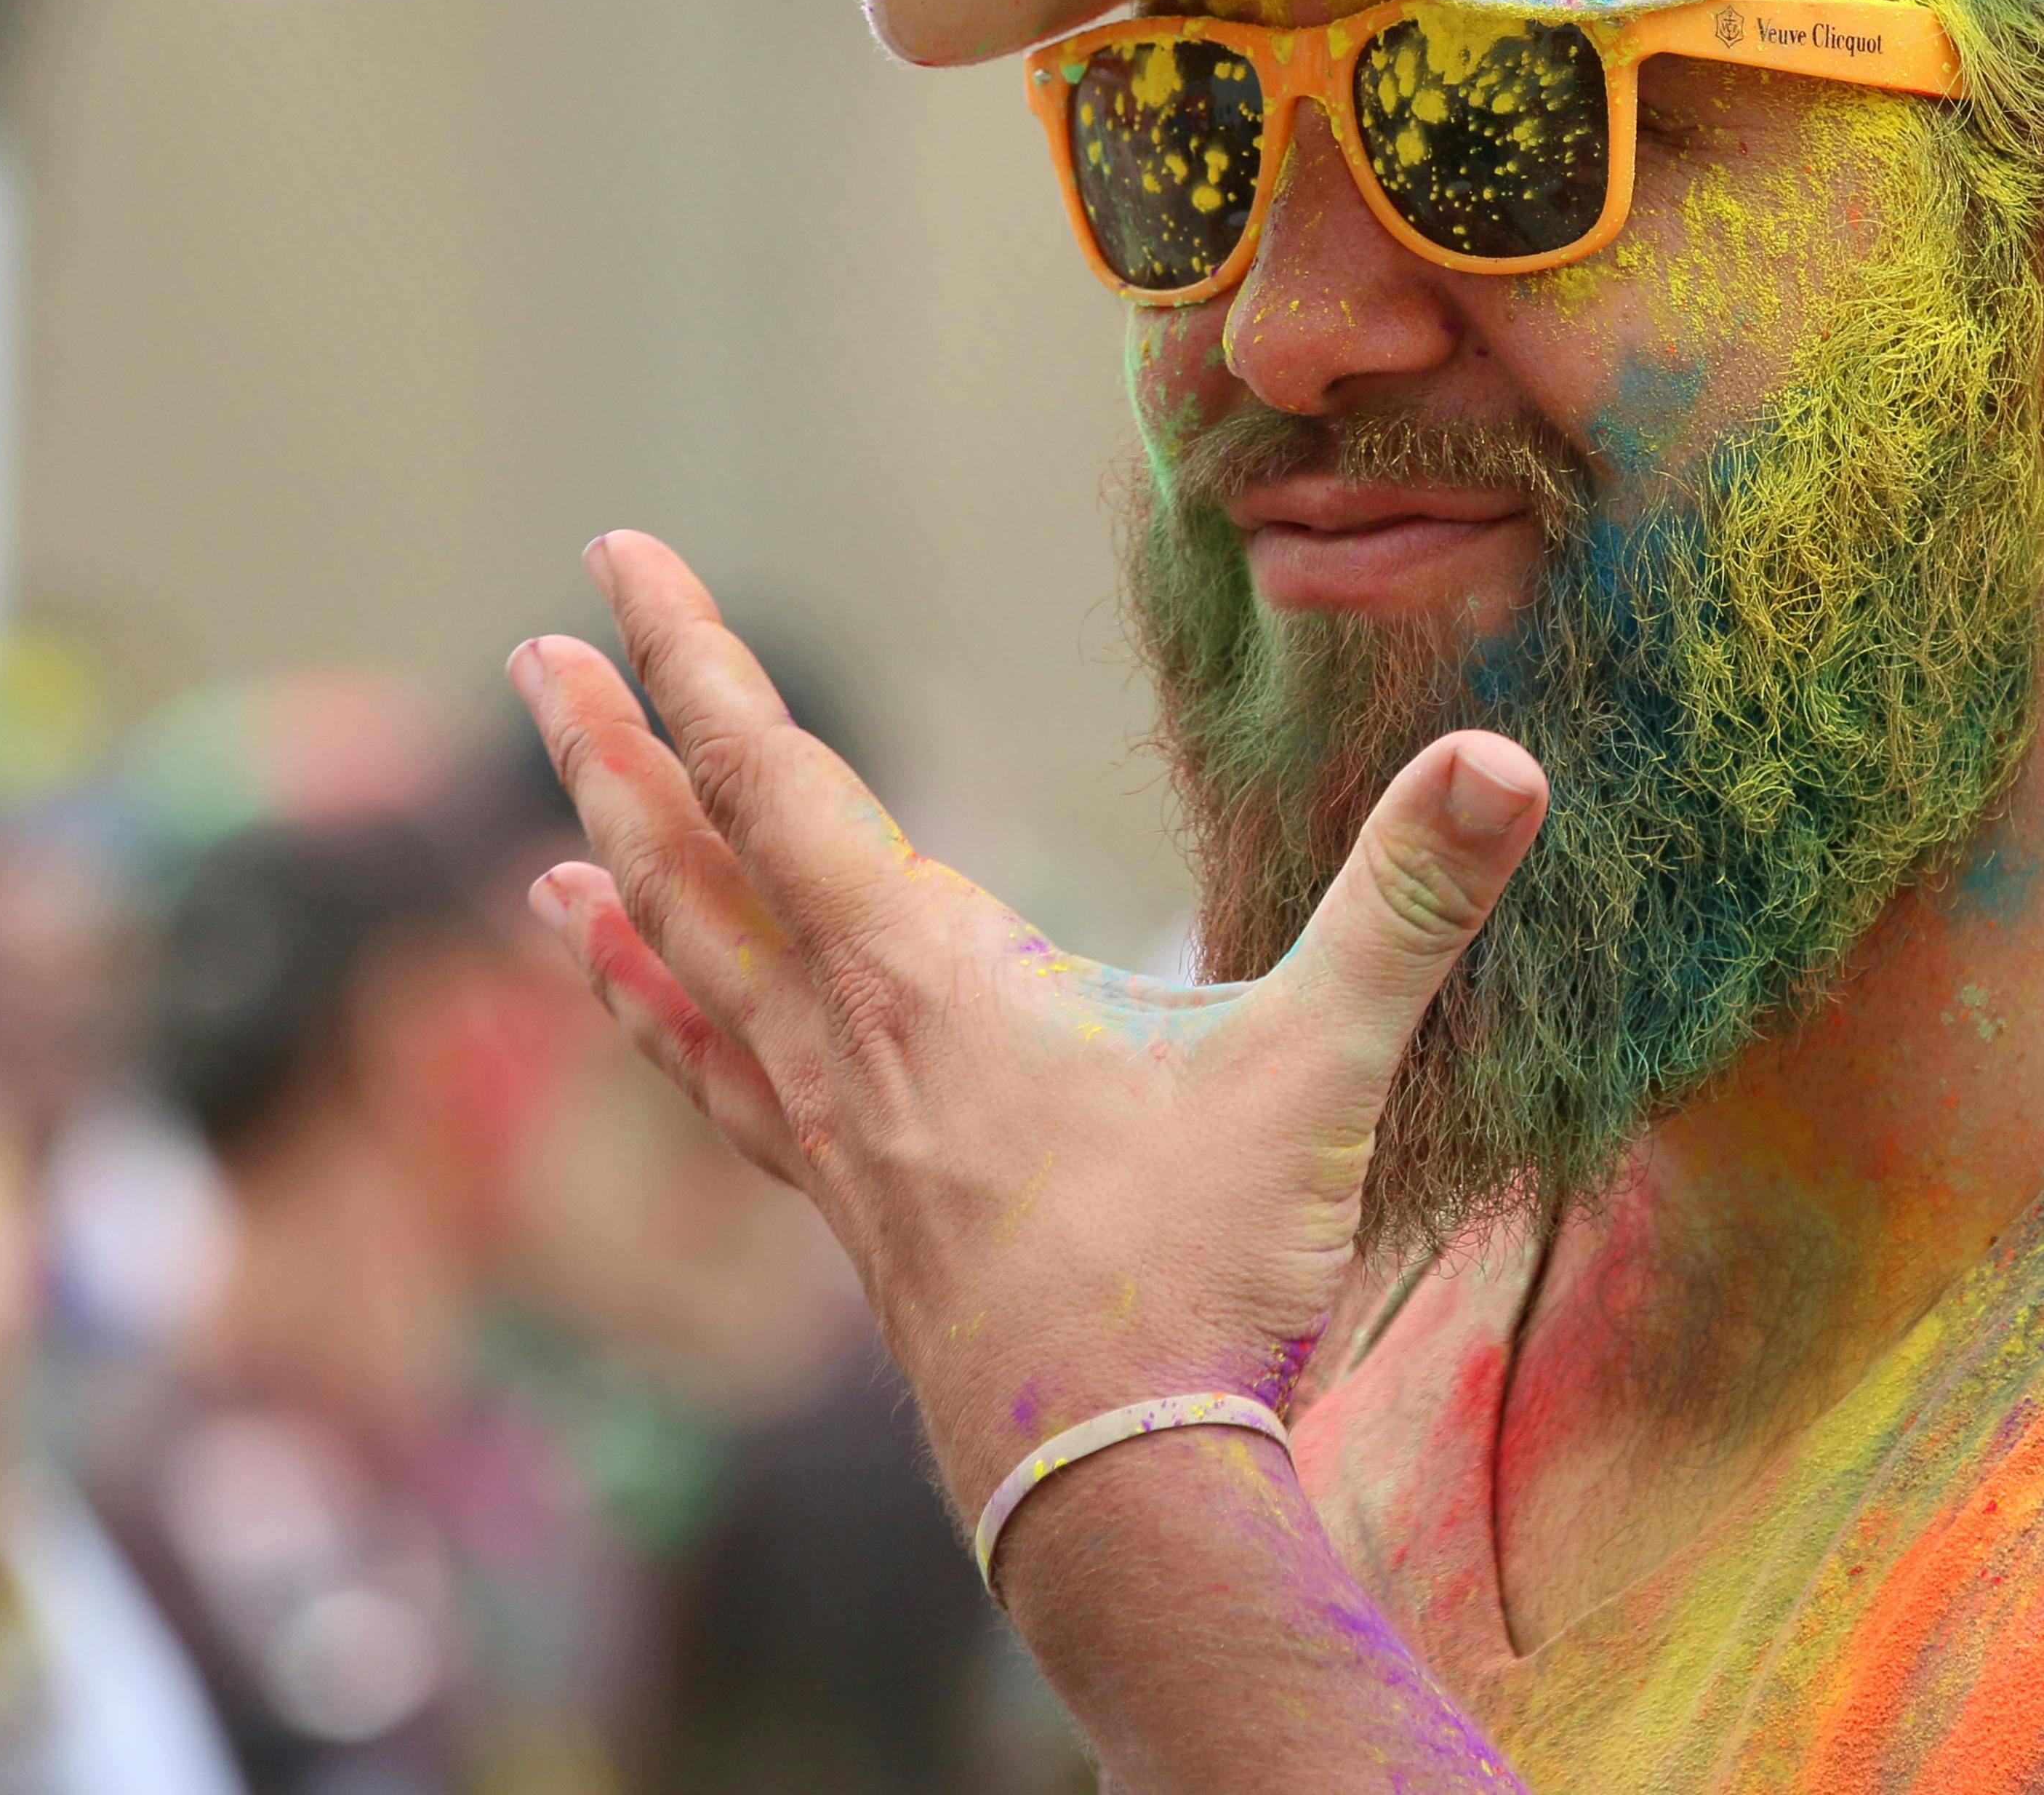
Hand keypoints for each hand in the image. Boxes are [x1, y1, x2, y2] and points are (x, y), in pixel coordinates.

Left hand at [507, 531, 1547, 1548]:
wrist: (1117, 1485)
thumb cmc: (1203, 1268)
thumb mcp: (1322, 1063)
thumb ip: (1409, 904)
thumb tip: (1510, 760)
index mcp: (927, 972)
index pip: (775, 776)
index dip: (694, 657)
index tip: (617, 558)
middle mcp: (845, 1038)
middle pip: (690, 859)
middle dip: (610, 745)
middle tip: (533, 651)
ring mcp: (833, 1135)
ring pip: (685, 972)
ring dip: (616, 876)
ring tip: (546, 829)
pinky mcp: (851, 1213)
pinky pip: (717, 1083)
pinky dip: (652, 1017)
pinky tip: (623, 992)